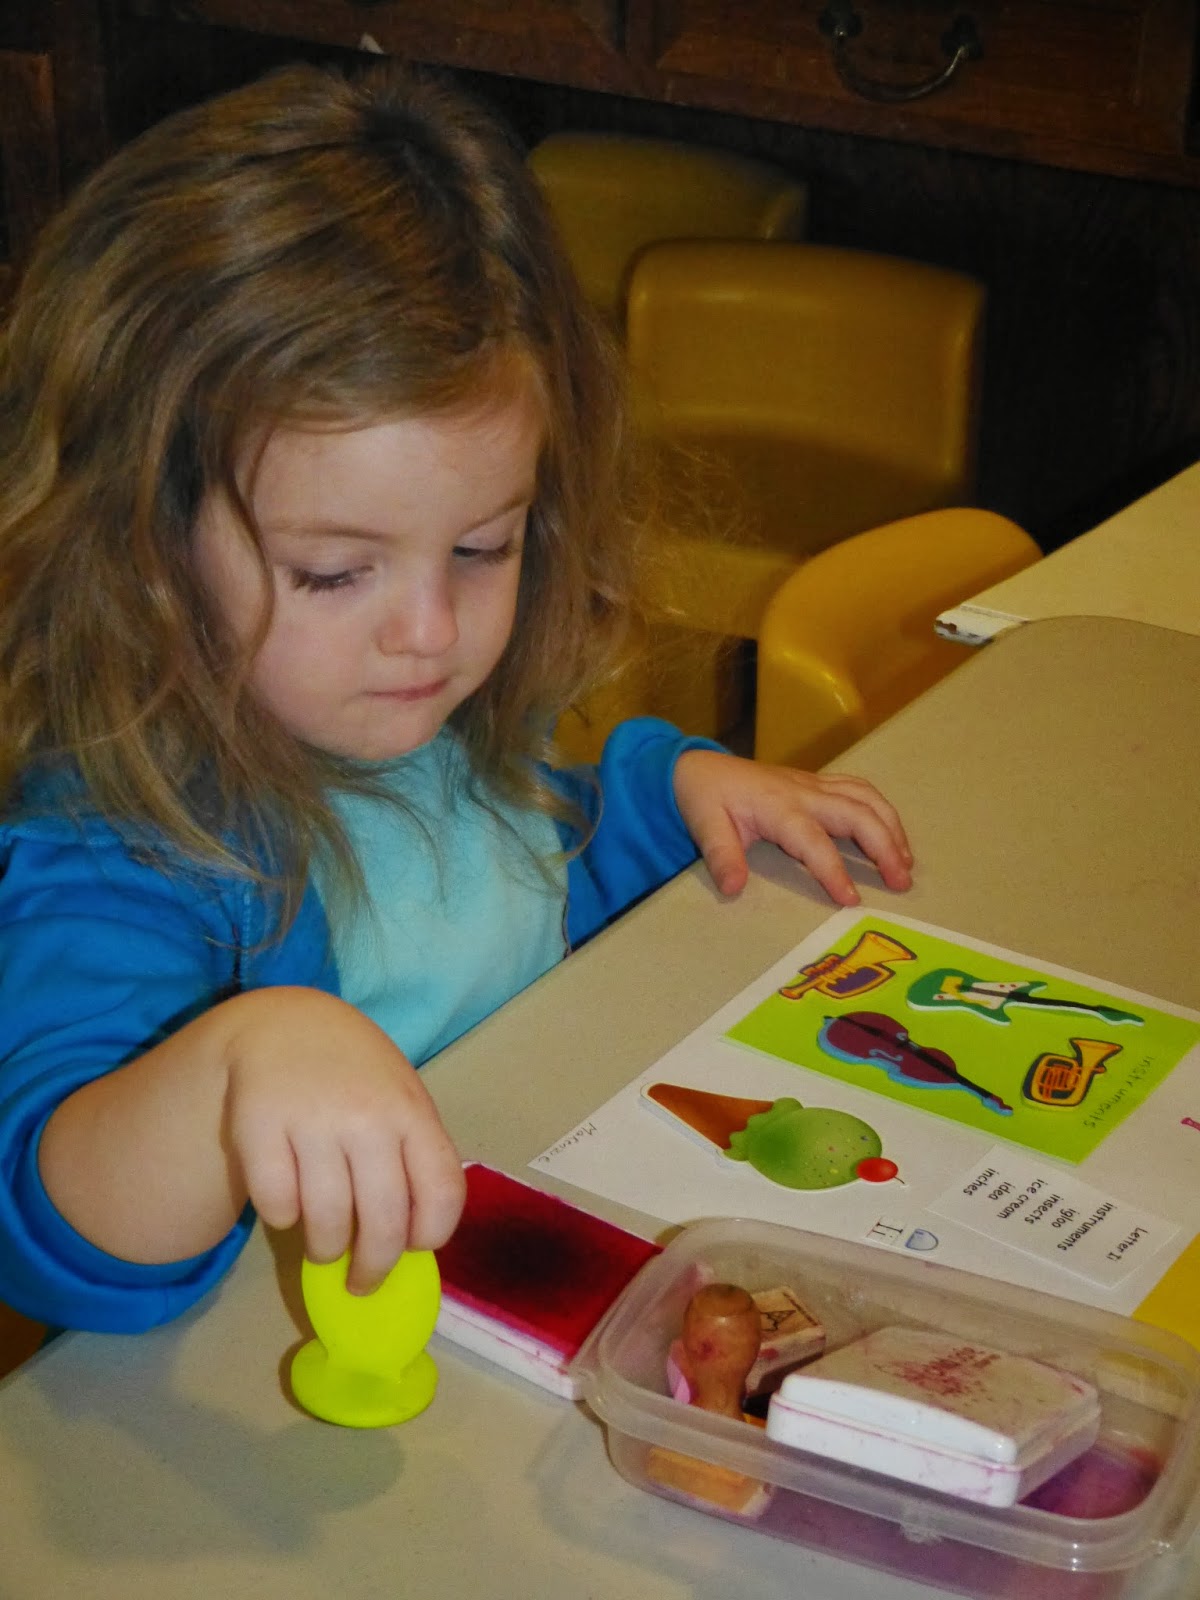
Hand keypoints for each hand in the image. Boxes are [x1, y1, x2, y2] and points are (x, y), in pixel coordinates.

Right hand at [222, 988, 465, 1293]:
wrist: (283, 1024)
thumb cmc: (355, 1076)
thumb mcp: (399, 1100)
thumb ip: (411, 1157)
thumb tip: (411, 1241)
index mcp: (412, 1112)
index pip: (442, 1194)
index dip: (431, 1236)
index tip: (414, 1248)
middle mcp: (368, 1117)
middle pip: (384, 1224)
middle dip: (373, 1269)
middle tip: (361, 1282)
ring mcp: (313, 1120)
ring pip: (327, 1224)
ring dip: (325, 1249)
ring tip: (323, 1245)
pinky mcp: (260, 1125)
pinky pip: (277, 1205)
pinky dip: (282, 1219)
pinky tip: (288, 1203)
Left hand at [673, 749, 911, 904]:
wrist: (701, 767)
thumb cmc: (706, 800)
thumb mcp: (705, 827)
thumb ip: (721, 857)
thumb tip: (734, 888)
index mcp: (778, 807)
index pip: (814, 841)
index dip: (834, 870)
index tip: (851, 900)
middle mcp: (804, 792)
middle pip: (856, 814)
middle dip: (884, 847)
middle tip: (901, 883)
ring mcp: (815, 785)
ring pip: (866, 798)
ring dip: (891, 828)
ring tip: (906, 863)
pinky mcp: (819, 783)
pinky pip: (860, 790)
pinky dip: (882, 811)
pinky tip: (892, 835)